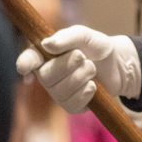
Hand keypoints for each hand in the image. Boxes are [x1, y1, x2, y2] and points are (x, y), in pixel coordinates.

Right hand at [16, 26, 140, 112]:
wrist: (117, 64)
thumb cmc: (97, 47)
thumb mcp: (86, 35)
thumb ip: (68, 37)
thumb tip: (46, 44)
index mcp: (47, 54)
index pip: (29, 59)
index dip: (24, 63)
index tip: (25, 67)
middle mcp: (48, 74)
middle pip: (46, 76)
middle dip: (67, 65)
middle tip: (82, 56)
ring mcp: (58, 92)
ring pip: (59, 91)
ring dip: (80, 77)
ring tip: (91, 68)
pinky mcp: (71, 106)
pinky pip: (71, 104)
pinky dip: (85, 92)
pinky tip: (93, 86)